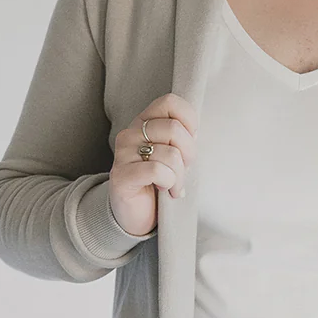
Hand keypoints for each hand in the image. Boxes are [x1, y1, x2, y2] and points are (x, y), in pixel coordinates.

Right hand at [108, 92, 198, 236]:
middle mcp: (130, 134)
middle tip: (184, 169)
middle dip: (188, 153)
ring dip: (179, 175)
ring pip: (170, 153)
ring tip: (173, 184)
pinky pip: (157, 171)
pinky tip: (165, 190)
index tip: (190, 141)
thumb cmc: (159, 181)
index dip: (189, 121)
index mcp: (144, 123)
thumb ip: (181, 137)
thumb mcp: (173, 153)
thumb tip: (196, 132)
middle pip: (174, 129)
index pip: (169, 102)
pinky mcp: (121, 176)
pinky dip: (169, 183)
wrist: (135, 214)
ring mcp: (123, 154)